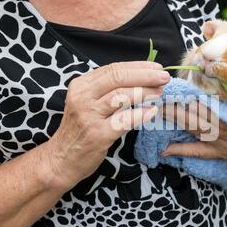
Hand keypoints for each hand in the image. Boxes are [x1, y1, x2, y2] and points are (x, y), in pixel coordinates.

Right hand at [44, 61, 169, 189]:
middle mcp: (83, 97)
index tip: (157, 68)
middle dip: (145, 76)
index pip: (113, 69)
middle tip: (165, 78)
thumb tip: (140, 78)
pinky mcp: (98, 135)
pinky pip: (124, 121)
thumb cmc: (80, 130)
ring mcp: (89, 116)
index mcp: (81, 85)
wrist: (61, 159)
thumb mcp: (87, 103)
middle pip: (118, 78)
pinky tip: (152, 112)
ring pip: (122, 97)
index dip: (138, 67)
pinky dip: (141, 115)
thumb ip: (107, 90)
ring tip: (160, 92)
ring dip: (145, 93)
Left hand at [162, 77, 226, 174]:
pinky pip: (197, 152)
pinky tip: (164, 150)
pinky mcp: (217, 152)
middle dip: (174, 104)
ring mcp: (219, 140)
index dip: (191, 92)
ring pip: (192, 128)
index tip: (176, 83)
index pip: (210, 99)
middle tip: (155, 95)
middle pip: (194, 112)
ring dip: (173, 120)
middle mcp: (223, 125)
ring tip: (154, 112)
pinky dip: (181, 151)